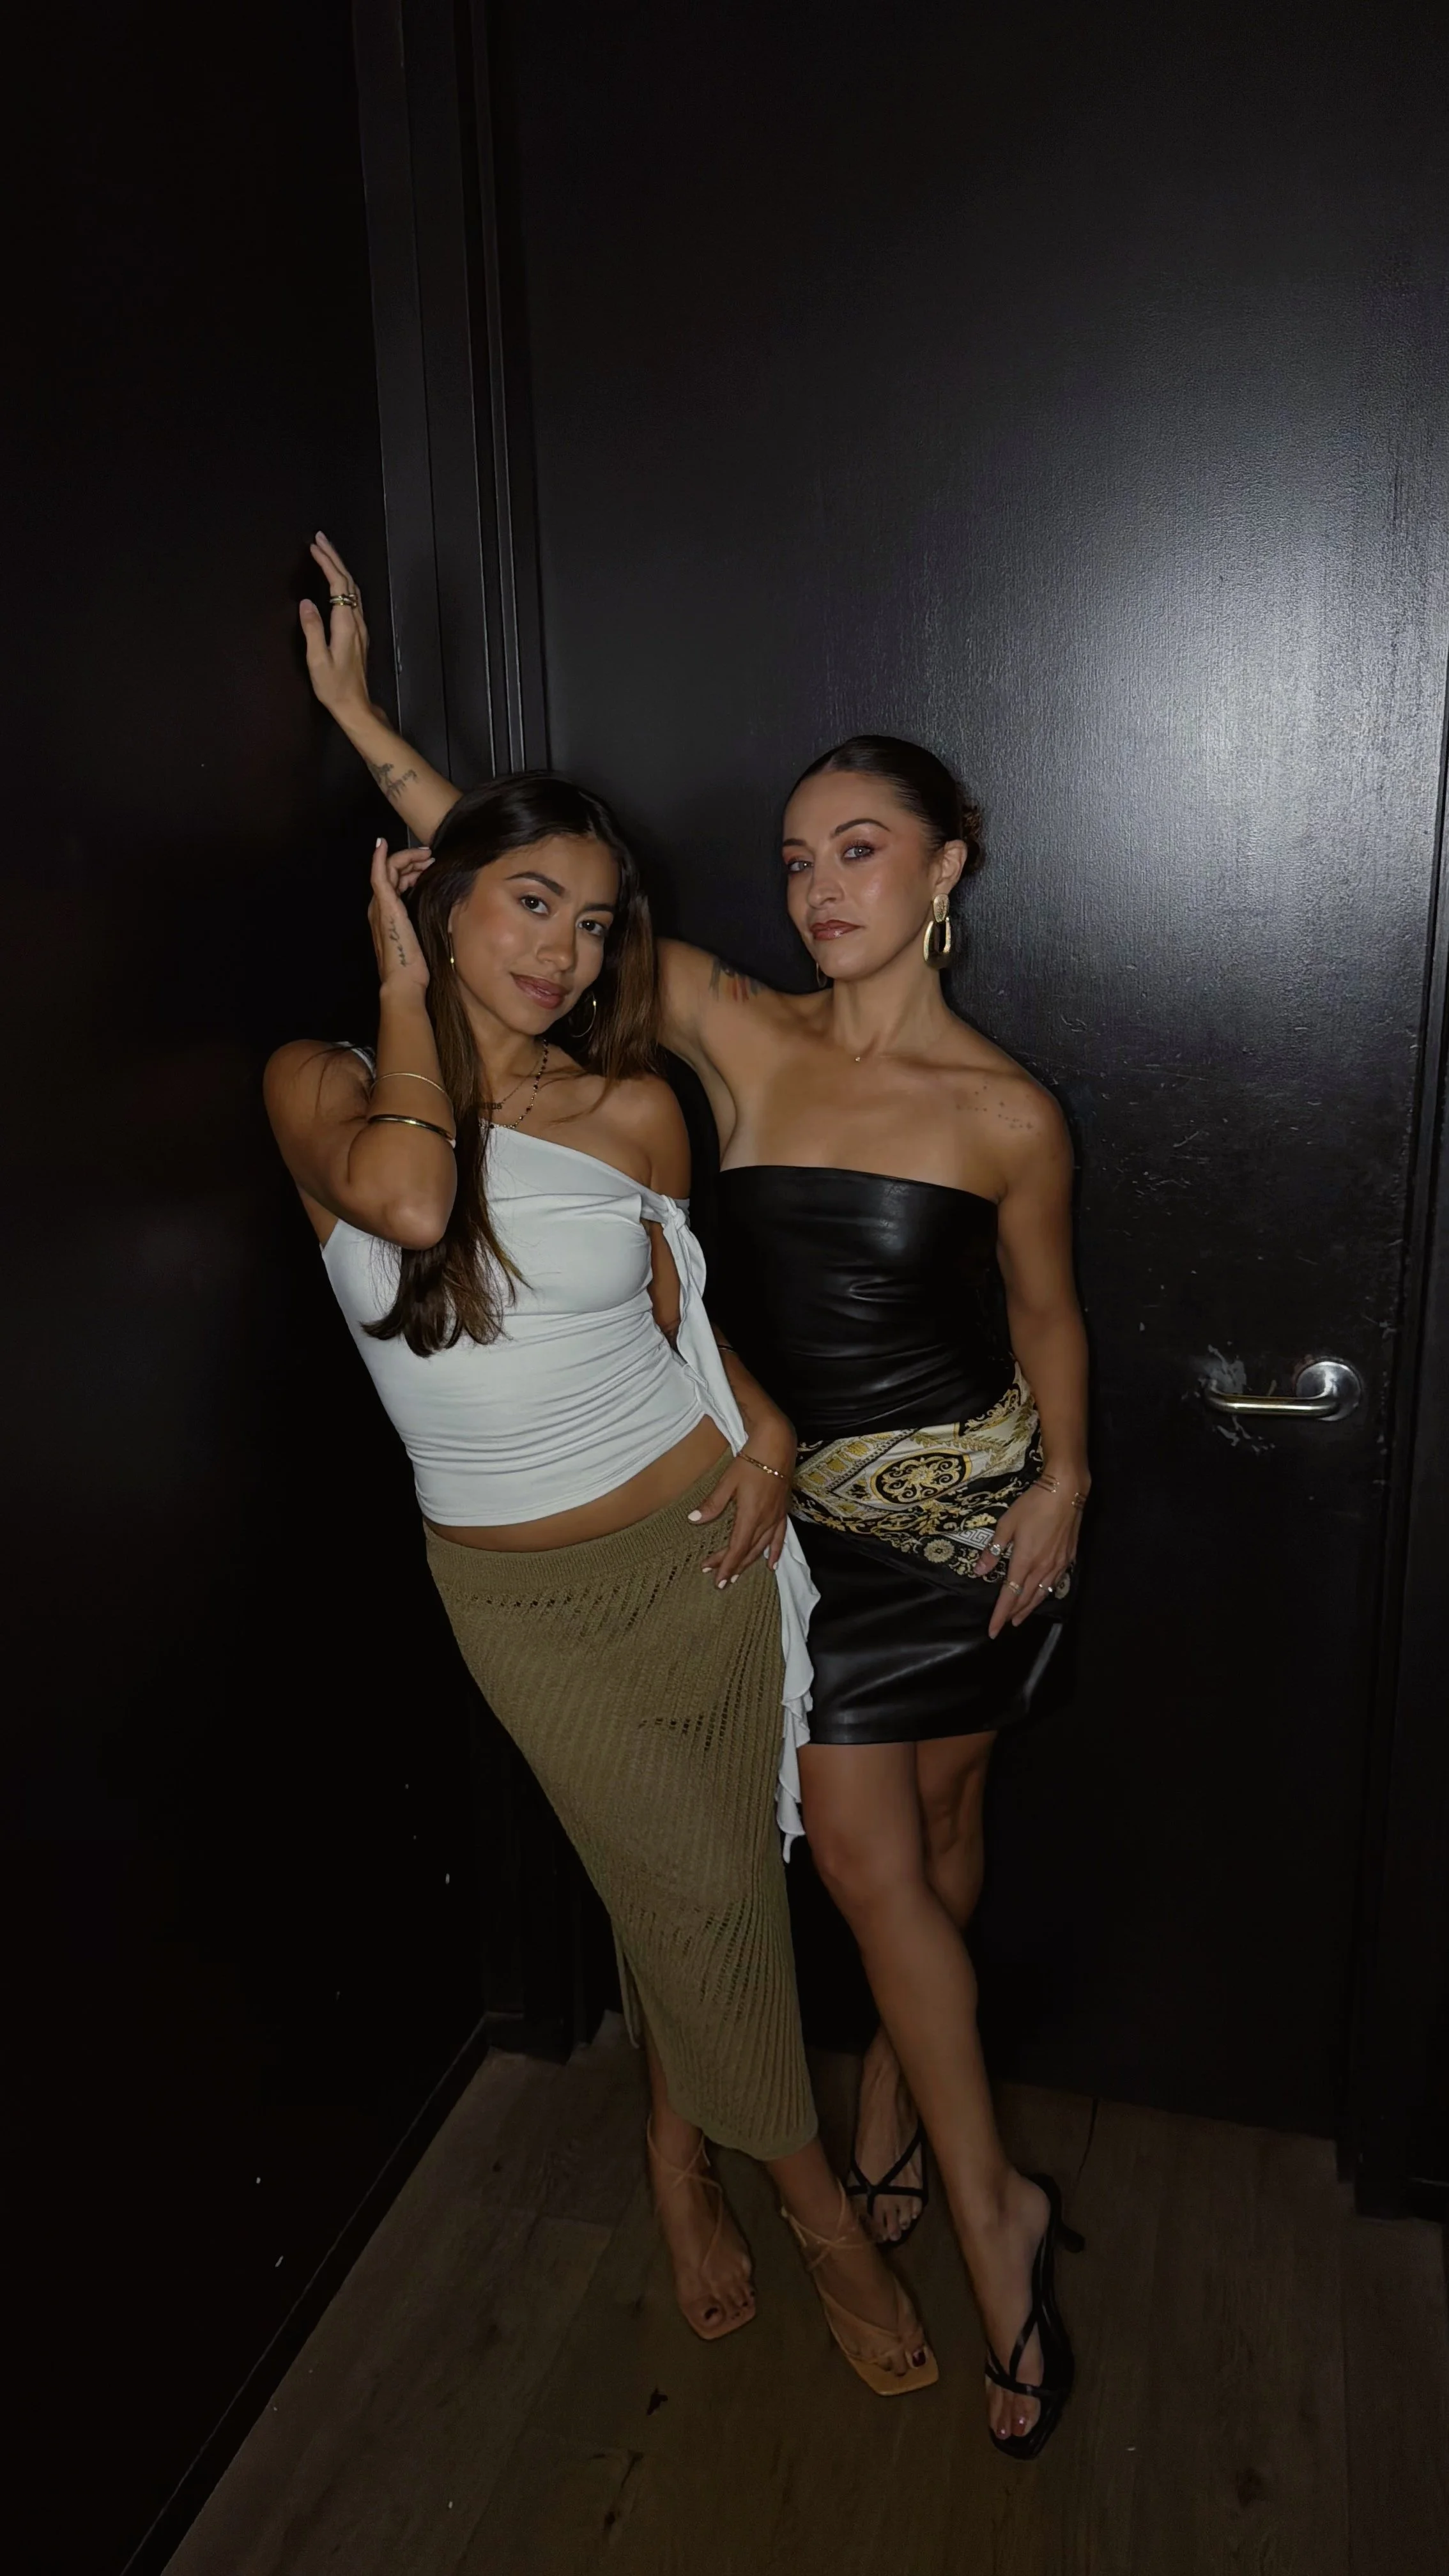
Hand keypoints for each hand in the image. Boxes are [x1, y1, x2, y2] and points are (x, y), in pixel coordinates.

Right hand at [299, 530, 372, 721]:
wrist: (355, 705)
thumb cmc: (334, 687)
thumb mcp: (317, 660)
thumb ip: (312, 629)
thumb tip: (306, 603)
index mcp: (346, 625)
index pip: (339, 584)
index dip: (327, 563)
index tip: (315, 547)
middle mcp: (356, 622)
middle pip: (348, 581)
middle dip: (334, 558)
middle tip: (320, 539)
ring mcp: (360, 628)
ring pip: (353, 589)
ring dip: (340, 568)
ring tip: (326, 553)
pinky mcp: (358, 634)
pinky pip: (353, 599)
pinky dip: (343, 583)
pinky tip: (336, 581)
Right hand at [368, 838, 432, 993]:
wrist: (403, 981)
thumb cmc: (414, 966)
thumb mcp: (422, 936)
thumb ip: (424, 919)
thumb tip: (438, 905)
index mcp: (388, 915)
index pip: (395, 881)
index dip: (410, 869)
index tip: (428, 864)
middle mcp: (379, 908)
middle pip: (393, 872)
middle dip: (412, 860)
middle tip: (430, 857)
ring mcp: (380, 905)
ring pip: (390, 869)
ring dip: (408, 857)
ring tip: (427, 856)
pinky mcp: (385, 905)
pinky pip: (379, 873)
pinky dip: (380, 857)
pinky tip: (382, 843)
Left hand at [689, 1417, 795, 1585]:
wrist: (777, 1444)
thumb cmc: (751, 1460)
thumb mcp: (727, 1481)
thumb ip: (712, 1504)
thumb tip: (693, 1520)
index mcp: (751, 1515)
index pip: (737, 1548)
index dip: (727, 1565)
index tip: (717, 1580)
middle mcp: (766, 1520)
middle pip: (747, 1551)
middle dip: (733, 1566)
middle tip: (719, 1580)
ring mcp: (776, 1517)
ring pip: (762, 1548)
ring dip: (749, 1563)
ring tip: (737, 1575)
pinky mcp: (782, 1511)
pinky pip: (779, 1538)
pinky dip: (775, 1552)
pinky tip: (771, 1564)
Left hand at [977, 1483, 1079, 1636]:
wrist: (1065, 1492)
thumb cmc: (1033, 1505)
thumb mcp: (1007, 1524)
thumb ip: (993, 1550)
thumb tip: (980, 1571)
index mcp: (1025, 1561)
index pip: (1010, 1595)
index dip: (1000, 1615)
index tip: (993, 1631)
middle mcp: (1042, 1568)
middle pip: (1026, 1599)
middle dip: (1014, 1614)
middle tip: (1005, 1625)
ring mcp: (1058, 1564)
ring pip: (1042, 1594)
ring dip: (1029, 1608)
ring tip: (1020, 1618)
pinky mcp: (1068, 1558)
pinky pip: (1054, 1583)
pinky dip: (1044, 1593)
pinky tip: (1041, 1595)